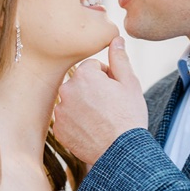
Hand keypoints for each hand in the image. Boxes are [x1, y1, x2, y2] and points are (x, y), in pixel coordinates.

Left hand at [53, 37, 147, 167]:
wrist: (122, 152)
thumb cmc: (129, 117)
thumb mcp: (130, 84)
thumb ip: (120, 59)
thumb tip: (115, 38)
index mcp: (84, 75)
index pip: (93, 67)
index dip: (108, 78)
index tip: (116, 92)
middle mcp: (67, 90)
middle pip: (80, 83)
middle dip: (93, 91)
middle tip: (110, 107)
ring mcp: (60, 111)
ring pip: (73, 101)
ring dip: (84, 106)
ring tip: (102, 120)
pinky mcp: (59, 129)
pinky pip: (68, 120)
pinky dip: (78, 124)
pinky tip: (93, 131)